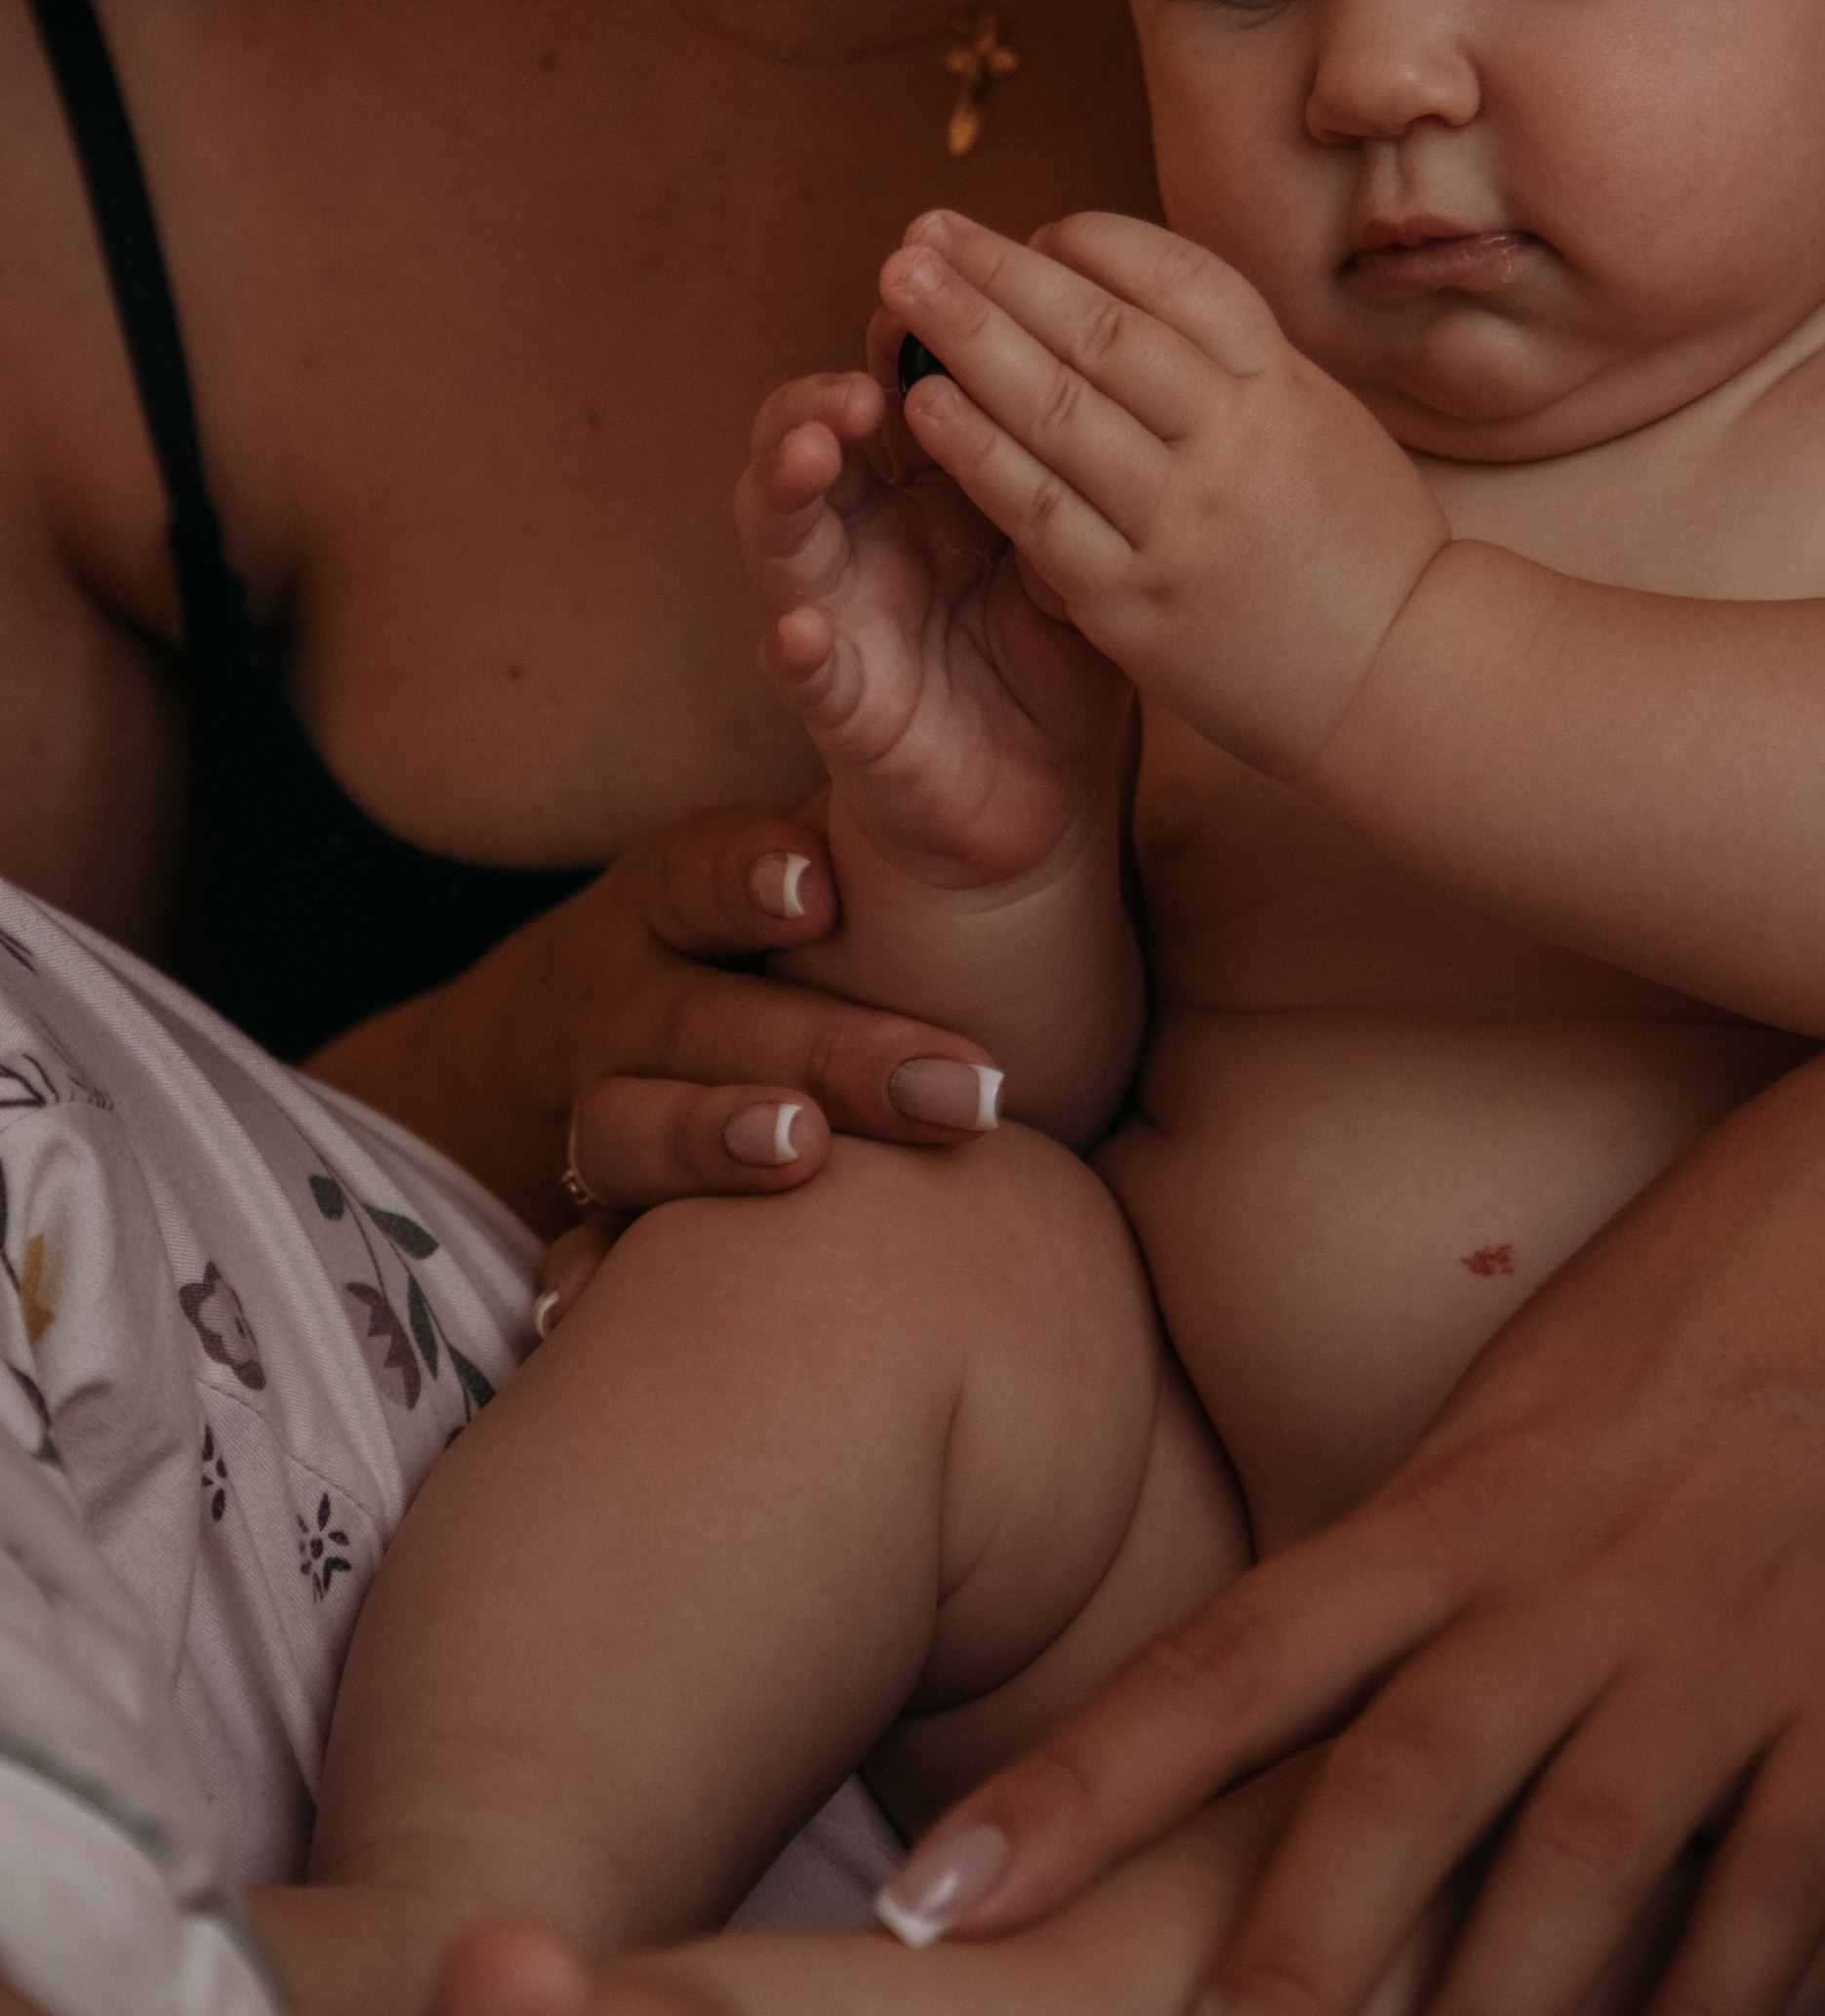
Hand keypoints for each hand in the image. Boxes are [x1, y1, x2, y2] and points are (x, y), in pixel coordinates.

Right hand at [310, 793, 1009, 1249]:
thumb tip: (1052, 707)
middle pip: (713, 1017)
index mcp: (679, 895)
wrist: (581, 1028)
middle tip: (963, 1092)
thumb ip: (888, 833)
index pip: (702, 870)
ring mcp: (602, 1100)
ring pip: (632, 1125)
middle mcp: (631, 994)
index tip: (824, 892)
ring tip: (802, 1155)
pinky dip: (588, 1276)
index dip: (753, 877)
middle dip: (836, 1051)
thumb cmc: (760, 939)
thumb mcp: (792, 871)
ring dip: (713, 1142)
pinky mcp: (590, 1202)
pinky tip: (591, 1308)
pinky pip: (583, 1245)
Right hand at [738, 368, 1130, 888]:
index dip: (904, 336)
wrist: (1041, 798)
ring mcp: (842, 613)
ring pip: (782, 532)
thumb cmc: (1057, 654)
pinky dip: (796, 649)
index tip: (930, 289)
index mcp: (929, 485)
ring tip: (813, 450)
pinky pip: (806, 674)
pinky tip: (800, 629)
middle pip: (816, 435)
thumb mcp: (1079, 552)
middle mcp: (869, 534)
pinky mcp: (842, 707)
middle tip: (866, 370)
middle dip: (825, 393)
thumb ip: (1067, 476)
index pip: (897, 386)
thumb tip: (1102, 375)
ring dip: (786, 483)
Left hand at [876, 211, 1449, 774]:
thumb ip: (1238, 364)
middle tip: (923, 232)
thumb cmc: (1361, 548)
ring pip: (1056, 410)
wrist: (1402, 682)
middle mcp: (1232, 441)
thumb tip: (1135, 291)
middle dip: (1000, 272)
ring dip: (966, 341)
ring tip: (897, 292)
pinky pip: (1040, 513)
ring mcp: (1182, 522)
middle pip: (1098, 332)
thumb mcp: (1325, 422)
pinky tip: (922, 408)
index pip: (1178, 281)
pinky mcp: (1136, 603)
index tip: (1031, 228)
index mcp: (1283, 386)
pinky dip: (977, 453)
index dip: (1094, 245)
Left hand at [879, 1034, 1824, 2015]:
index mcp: (1464, 1492)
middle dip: (1270, 1964)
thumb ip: (1427, 1540)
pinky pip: (1774, 1899)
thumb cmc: (1734, 1270)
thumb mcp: (1538, 1386)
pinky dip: (1711, 2013)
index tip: (929, 1894)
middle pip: (1387, 1792)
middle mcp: (1572, 1576)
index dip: (1076, 1784)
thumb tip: (1305, 1673)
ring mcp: (1728, 1645)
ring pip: (1569, 1867)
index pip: (1230, 1659)